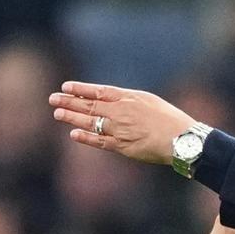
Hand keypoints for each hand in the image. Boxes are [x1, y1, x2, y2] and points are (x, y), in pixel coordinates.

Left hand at [50, 81, 195, 164]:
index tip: (66, 87)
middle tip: (53, 99)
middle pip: (89, 106)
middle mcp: (120, 112)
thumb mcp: (149, 101)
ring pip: (90, 122)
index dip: (80, 89)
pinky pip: (100, 141)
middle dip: (69, 102)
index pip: (98, 91)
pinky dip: (86, 138)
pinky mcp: (122, 146)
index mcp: (128, 98)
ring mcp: (119, 129)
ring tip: (57, 114)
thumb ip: (129, 100)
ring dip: (72, 118)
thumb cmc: (170, 120)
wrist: (181, 139)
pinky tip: (74, 134)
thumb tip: (112, 100)